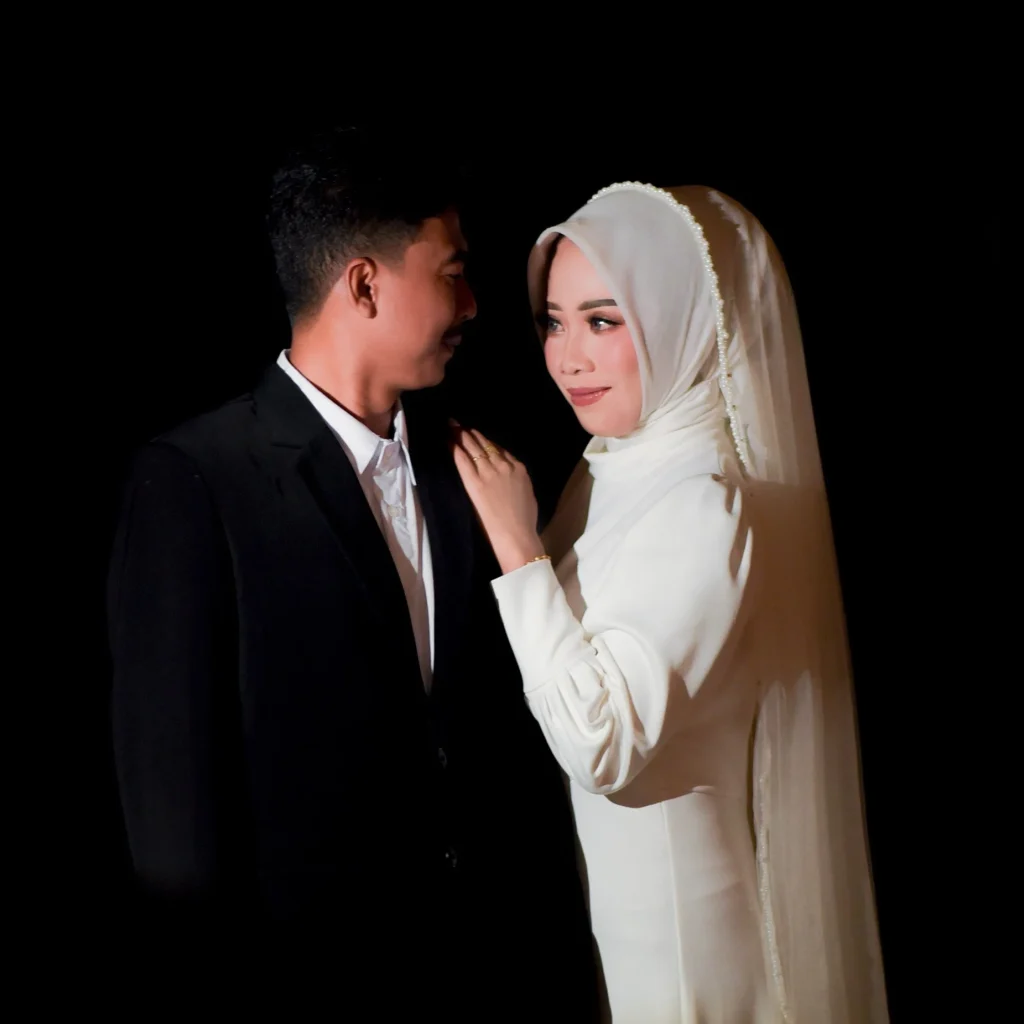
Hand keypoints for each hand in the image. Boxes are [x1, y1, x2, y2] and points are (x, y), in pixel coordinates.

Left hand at [451, 425, 545, 573]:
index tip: (480, 438)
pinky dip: (455, 449)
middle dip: (472, 434)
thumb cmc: (524, 520)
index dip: (488, 442)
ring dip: (462, 437)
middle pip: (486, 445)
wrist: (516, 533)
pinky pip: (463, 460)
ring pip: (473, 448)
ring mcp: (488, 472)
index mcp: (519, 468)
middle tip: (460, 425)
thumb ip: (518, 480)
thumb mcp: (527, 493)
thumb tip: (511, 477)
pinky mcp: (475, 481)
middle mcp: (503, 465)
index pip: (500, 450)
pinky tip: (449, 442)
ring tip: (453, 428)